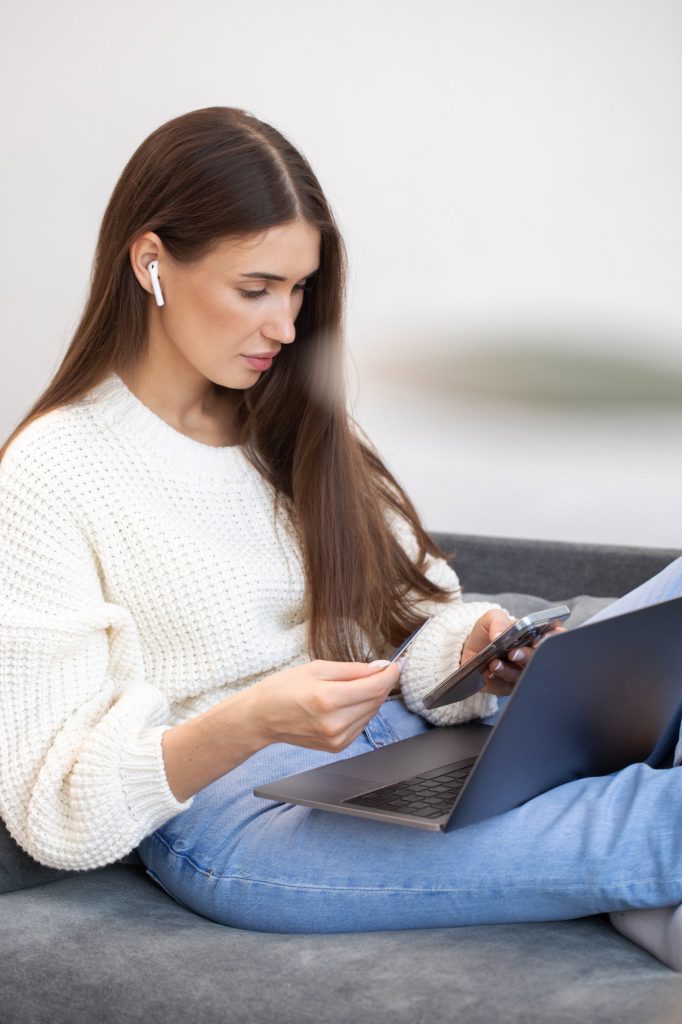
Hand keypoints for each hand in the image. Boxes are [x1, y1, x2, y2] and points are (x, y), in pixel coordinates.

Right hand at [250, 659, 403, 752]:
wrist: (262, 717)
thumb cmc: (284, 688)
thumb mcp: (317, 668)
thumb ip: (353, 669)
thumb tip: (380, 667)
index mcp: (328, 699)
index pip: (374, 687)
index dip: (390, 674)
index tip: (397, 663)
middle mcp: (335, 723)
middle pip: (376, 700)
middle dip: (382, 683)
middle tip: (378, 669)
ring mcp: (336, 738)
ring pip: (372, 713)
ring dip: (371, 697)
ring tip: (353, 686)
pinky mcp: (337, 747)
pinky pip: (361, 725)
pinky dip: (361, 711)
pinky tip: (346, 703)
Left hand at [461, 610, 566, 696]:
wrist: (470, 650)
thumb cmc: (488, 632)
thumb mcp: (492, 619)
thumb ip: (498, 620)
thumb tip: (500, 634)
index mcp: (535, 636)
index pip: (555, 637)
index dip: (552, 639)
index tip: (542, 639)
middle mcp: (532, 656)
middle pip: (539, 660)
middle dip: (527, 656)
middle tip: (513, 653)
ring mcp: (522, 674)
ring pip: (521, 676)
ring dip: (508, 670)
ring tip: (494, 664)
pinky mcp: (508, 687)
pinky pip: (504, 687)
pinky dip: (495, 680)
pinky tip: (487, 674)